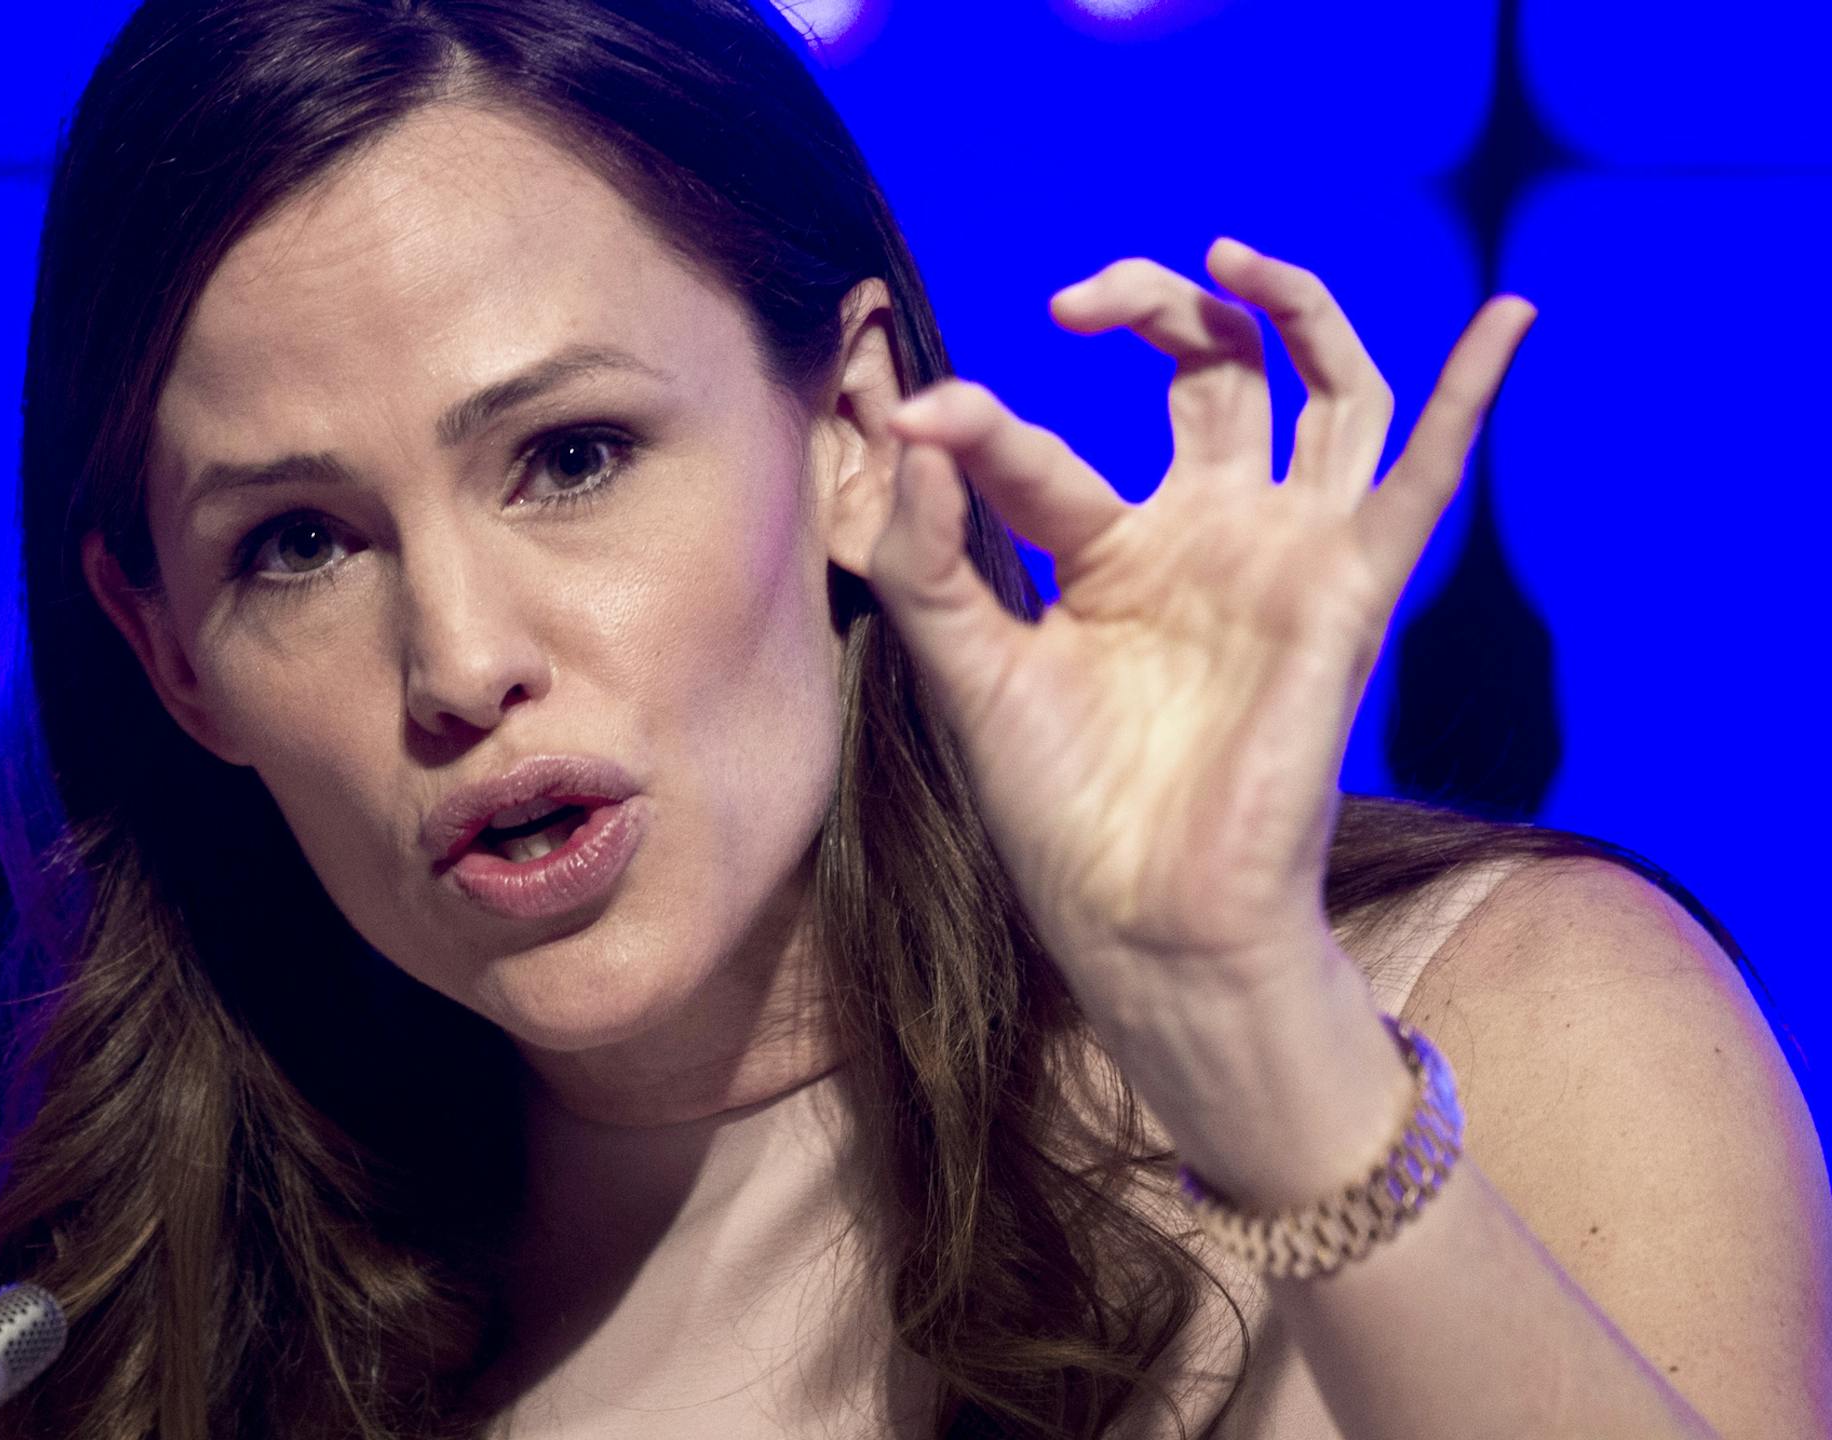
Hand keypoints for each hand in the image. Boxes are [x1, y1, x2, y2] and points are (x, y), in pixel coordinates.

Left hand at [854, 238, 1535, 1018]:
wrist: (1144, 927)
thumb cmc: (1059, 815)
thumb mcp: (968, 670)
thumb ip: (927, 555)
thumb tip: (911, 426)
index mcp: (1108, 557)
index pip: (1045, 450)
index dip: (979, 423)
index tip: (919, 412)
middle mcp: (1203, 540)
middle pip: (1207, 372)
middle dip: (1150, 307)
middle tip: (1071, 299)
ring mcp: (1281, 560)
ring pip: (1321, 393)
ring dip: (1290, 305)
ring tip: (1228, 251)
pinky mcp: (1348, 596)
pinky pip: (1423, 482)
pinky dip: (1472, 396)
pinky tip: (1508, 316)